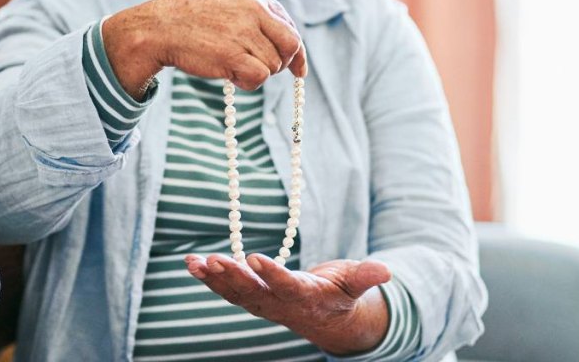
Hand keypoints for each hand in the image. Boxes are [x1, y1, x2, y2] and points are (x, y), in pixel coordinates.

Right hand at [104, 0, 306, 98]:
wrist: (157, 28)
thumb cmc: (191, 19)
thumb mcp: (226, 2)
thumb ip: (255, 15)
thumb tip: (288, 44)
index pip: (289, 24)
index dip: (295, 50)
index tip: (298, 69)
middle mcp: (254, 7)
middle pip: (291, 44)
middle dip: (283, 62)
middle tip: (263, 70)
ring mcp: (244, 30)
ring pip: (274, 64)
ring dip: (257, 72)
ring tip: (232, 66)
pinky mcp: (234, 54)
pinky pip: (260, 77)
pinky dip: (248, 82)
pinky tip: (231, 75)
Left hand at [184, 252, 391, 355]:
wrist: (327, 320)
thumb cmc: (341, 294)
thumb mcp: (354, 284)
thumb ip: (365, 276)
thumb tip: (387, 270)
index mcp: (307, 298)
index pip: (287, 287)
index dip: (271, 274)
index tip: (255, 257)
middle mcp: (281, 305)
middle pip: (255, 293)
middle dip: (233, 278)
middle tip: (215, 260)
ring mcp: (264, 305)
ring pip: (236, 294)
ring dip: (214, 279)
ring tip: (195, 263)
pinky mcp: (252, 299)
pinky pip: (227, 291)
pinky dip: (209, 278)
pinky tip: (191, 264)